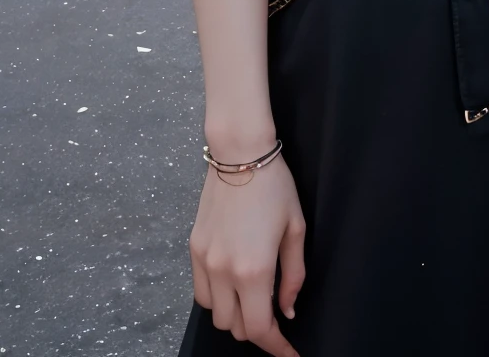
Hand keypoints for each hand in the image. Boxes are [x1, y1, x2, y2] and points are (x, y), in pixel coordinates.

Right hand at [191, 156, 306, 353]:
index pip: (259, 329)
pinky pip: (200, 292)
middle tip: (274, 315)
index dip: (277, 347)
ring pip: (214, 314)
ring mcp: (205, 261)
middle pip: (235, 327)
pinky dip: (216, 298)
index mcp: (253, 270)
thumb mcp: (295, 229)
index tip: (290, 352)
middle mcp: (224, 272)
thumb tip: (288, 310)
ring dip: (234, 315)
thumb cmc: (274, 186)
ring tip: (252, 298)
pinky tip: (232, 283)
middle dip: (257, 328)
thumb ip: (293, 276)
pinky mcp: (194, 249)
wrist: (238, 152)